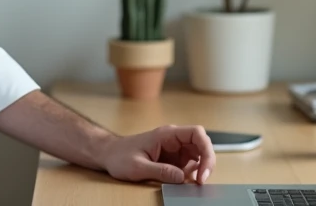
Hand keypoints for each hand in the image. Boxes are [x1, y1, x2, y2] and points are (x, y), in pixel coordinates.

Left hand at [100, 124, 215, 185]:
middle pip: (201, 144)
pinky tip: (183, 181)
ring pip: (197, 155)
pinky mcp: (172, 158)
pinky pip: (188, 164)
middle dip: (206, 162)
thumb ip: (161, 171)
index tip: (203, 171)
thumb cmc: (120, 156)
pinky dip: (191, 174)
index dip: (206, 151)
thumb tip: (182, 177)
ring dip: (199, 169)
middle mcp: (173, 139)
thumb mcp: (138, 167)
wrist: (109, 154)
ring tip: (191, 183)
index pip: (196, 133)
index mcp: (166, 134)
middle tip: (201, 181)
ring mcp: (174, 148)